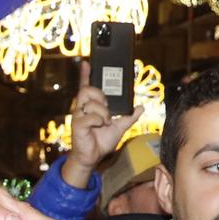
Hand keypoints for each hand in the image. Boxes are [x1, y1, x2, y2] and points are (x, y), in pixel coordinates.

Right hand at [62, 63, 136, 187]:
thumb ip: (129, 117)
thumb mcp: (120, 127)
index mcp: (91, 106)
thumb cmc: (102, 141)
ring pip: (90, 103)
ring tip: (105, 122)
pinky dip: (98, 120)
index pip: (86, 86)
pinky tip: (99, 126)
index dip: (86, 74)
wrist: (93, 157)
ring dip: (103, 112)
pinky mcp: (77, 125)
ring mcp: (78, 116)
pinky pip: (90, 116)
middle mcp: (82, 108)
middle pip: (87, 90)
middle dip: (100, 96)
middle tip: (107, 108)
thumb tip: (141, 107)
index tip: (87, 63)